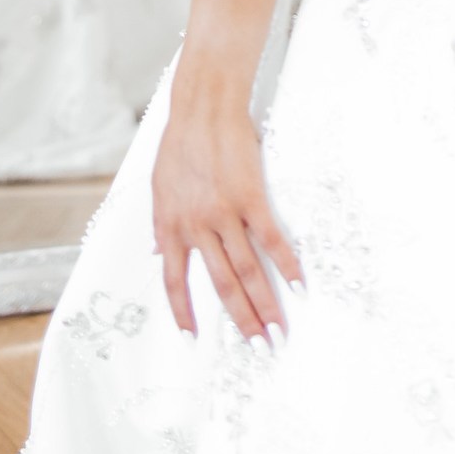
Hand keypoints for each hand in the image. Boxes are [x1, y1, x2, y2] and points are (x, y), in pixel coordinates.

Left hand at [152, 77, 304, 345]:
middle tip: (258, 347)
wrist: (204, 106)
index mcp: (170, 224)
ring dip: (264, 304)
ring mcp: (225, 213)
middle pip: (221, 284)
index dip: (183, 312)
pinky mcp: (250, 197)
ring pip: (247, 270)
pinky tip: (299, 285)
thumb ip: (160, 223)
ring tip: (277, 330)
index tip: (193, 338)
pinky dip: (287, 264)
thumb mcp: (159, 185)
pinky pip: (271, 239)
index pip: (174, 280)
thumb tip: (156, 251)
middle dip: (240, 319)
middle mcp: (196, 225)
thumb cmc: (181, 141)